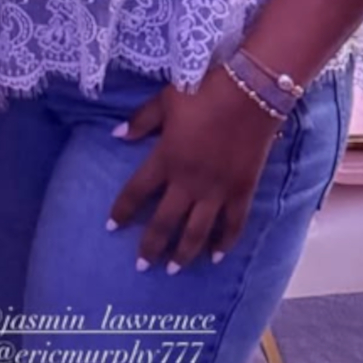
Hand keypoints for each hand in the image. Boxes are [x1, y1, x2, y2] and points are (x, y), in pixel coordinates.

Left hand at [108, 70, 282, 270]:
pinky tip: (216, 256)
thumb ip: (141, 121)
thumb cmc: (205, 92)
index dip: (122, 210)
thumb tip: (117, 135)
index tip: (112, 226)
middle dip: (151, 246)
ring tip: (173, 270)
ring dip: (183, 254)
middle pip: (164, 222)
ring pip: (197, 231)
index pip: (136, 192)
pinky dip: (224, 242)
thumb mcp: (166, 100)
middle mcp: (189, 181)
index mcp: (166, 159)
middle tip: (142, 266)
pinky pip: (233, 224)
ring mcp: (217, 190)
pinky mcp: (242, 191)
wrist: (251, 93)